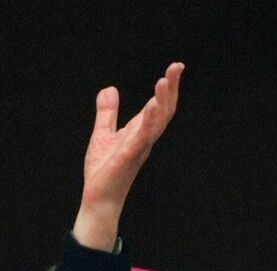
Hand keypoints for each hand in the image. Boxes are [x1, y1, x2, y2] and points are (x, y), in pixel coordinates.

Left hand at [72, 62, 184, 249]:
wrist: (99, 198)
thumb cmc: (104, 171)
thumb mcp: (103, 135)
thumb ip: (107, 113)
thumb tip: (109, 89)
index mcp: (140, 131)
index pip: (158, 105)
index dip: (168, 87)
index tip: (175, 68)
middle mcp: (145, 138)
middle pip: (165, 110)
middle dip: (172, 89)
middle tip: (177, 67)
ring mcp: (139, 147)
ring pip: (158, 121)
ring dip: (162, 101)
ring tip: (165, 80)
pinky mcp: (129, 156)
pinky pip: (143, 137)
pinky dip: (148, 121)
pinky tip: (151, 105)